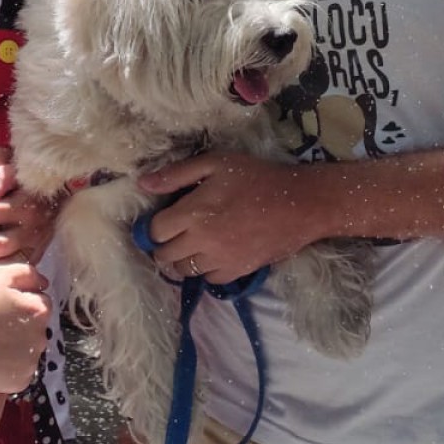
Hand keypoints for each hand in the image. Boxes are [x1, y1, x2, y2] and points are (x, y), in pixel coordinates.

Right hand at [0, 262, 51, 392]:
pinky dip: (8, 366)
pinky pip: (19, 370)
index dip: (20, 301)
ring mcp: (30, 363)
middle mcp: (41, 339)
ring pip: (28, 350)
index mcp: (39, 311)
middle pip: (36, 327)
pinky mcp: (19, 382)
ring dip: (15, 345)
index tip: (0, 305)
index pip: (41, 302)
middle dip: (20, 323)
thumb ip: (27, 274)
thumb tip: (44, 283)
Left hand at [138, 152, 320, 284]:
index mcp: (193, 213)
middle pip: (165, 256)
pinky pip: (209, 280)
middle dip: (163, 245)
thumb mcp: (215, 164)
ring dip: (181, 259)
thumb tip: (142, 183)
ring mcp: (221, 260)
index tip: (162, 219)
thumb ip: (176, 174)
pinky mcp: (238, 271)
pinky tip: (212, 254)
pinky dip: (205, 270)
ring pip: (184, 271)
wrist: (301, 203)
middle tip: (172, 233)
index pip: (155, 231)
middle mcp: (202, 241)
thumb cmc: (256, 177)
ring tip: (190, 244)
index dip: (154, 226)